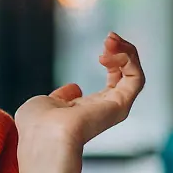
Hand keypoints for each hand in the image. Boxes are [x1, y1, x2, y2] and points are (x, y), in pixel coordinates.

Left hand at [14, 32, 144, 154]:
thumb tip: (74, 88)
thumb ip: (60, 96)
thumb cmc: (36, 125)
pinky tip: (111, 53)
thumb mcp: (44, 103)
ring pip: (135, 75)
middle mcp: (104, 110)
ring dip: (127, 51)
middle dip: (122, 51)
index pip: (113, 82)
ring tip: (111, 40)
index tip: (101, 49)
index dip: (111, 61)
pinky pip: (136, 78)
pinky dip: (129, 60)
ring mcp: (114, 108)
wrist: (42, 135)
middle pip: (127, 75)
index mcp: (87, 110)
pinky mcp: (121, 105)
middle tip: (109, 37)